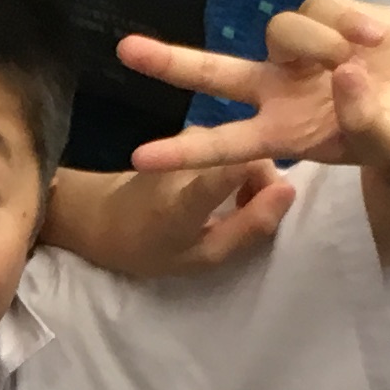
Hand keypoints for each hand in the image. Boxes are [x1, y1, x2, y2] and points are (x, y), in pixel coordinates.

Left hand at [44, 157, 297, 277]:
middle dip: (265, 188)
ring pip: (247, 153)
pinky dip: (237, 174)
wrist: (101, 216)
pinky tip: (222, 196)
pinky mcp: (193, 133)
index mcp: (190, 191)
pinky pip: (233, 152)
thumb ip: (247, 228)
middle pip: (256, 157)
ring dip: (251, 182)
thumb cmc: (148, 245)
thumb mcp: (200, 256)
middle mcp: (193, 153)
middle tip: (249, 217)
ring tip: (233, 211)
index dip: (269, 181)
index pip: (238, 169)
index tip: (275, 203)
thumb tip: (289, 193)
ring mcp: (193, 136)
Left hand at [118, 0, 389, 256]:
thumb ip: (363, 121)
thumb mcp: (386, 142)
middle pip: (214, 73)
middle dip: (171, 63)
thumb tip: (339, 74)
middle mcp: (280, 91)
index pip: (224, 145)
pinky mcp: (324, 16)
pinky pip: (321, 7)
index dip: (184, 153)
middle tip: (125, 51)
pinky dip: (349, 22)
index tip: (141, 160)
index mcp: (285, 133)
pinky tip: (376, 40)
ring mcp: (299, 53)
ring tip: (358, 57)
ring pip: (282, 30)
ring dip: (319, 42)